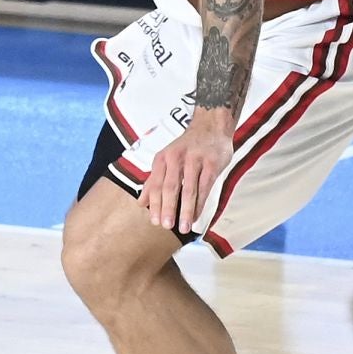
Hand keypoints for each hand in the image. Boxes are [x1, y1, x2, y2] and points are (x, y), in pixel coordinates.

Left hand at [139, 117, 234, 233]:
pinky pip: (205, 187)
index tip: (154, 221)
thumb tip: (141, 203)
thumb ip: (154, 180)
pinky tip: (197, 216)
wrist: (211, 126)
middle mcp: (177, 158)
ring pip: (188, 189)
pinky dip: (200, 203)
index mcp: (163, 158)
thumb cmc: (187, 147)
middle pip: (170, 187)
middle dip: (167, 208)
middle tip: (166, 226)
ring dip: (186, 210)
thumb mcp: (166, 159)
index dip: (154, 203)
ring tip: (184, 227)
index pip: (156, 184)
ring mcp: (195, 160)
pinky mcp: (212, 164)